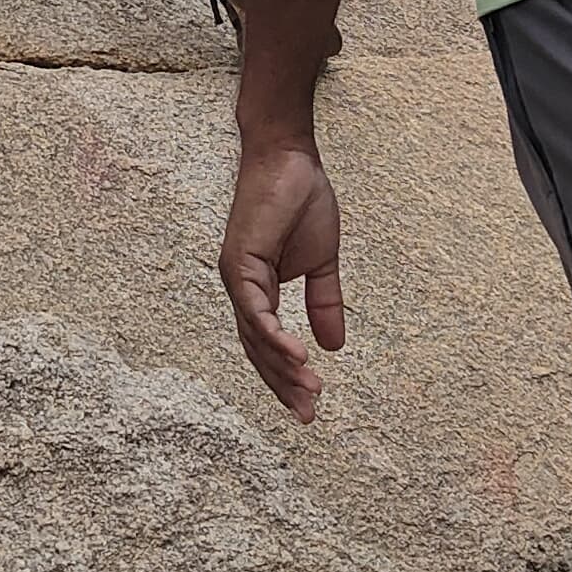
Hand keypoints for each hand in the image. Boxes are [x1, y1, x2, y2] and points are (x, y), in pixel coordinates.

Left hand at [221, 133, 347, 419]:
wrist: (290, 157)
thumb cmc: (301, 201)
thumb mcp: (322, 262)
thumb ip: (323, 302)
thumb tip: (334, 346)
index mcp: (256, 291)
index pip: (266, 346)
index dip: (285, 378)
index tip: (309, 406)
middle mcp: (240, 289)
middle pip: (258, 351)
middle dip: (283, 385)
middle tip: (308, 414)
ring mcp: (236, 276)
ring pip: (255, 336)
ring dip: (282, 367)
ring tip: (310, 391)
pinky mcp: (239, 261)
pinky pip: (255, 309)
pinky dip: (274, 335)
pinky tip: (295, 356)